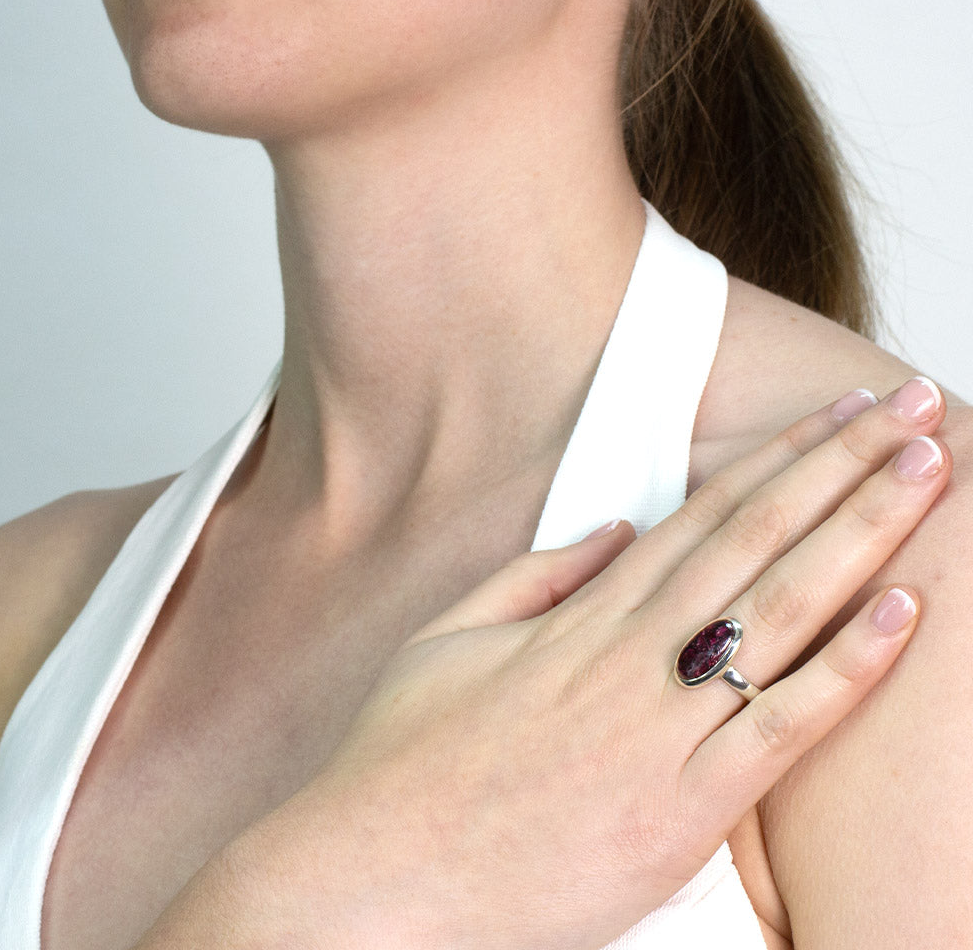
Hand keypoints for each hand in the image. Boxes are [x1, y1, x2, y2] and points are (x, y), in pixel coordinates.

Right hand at [133, 379, 948, 949]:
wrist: (371, 878)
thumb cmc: (401, 760)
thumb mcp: (448, 640)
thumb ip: (536, 576)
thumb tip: (615, 530)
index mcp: (579, 619)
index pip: (702, 516)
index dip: (778, 459)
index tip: (836, 416)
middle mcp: (629, 660)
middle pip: (758, 541)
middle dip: (843, 467)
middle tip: (913, 409)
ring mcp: (658, 733)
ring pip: (782, 613)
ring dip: (862, 534)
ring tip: (925, 471)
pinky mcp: (678, 816)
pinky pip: (779, 730)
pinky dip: (848, 670)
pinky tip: (904, 613)